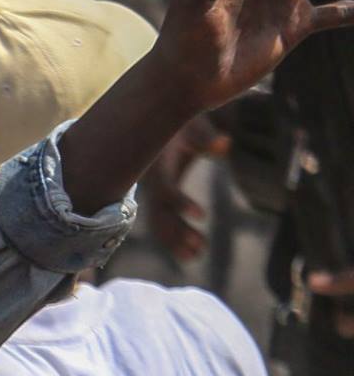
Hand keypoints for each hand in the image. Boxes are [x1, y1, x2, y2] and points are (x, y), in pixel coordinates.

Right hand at [140, 115, 229, 259]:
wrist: (158, 120)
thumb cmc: (181, 122)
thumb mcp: (193, 124)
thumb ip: (207, 136)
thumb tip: (225, 146)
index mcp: (156, 165)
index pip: (165, 189)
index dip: (180, 203)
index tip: (201, 215)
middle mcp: (150, 183)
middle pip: (159, 214)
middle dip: (177, 232)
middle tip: (199, 250)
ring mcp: (153, 193)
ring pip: (160, 222)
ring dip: (176, 240)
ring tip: (197, 255)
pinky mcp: (159, 199)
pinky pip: (164, 221)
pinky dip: (176, 237)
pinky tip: (194, 251)